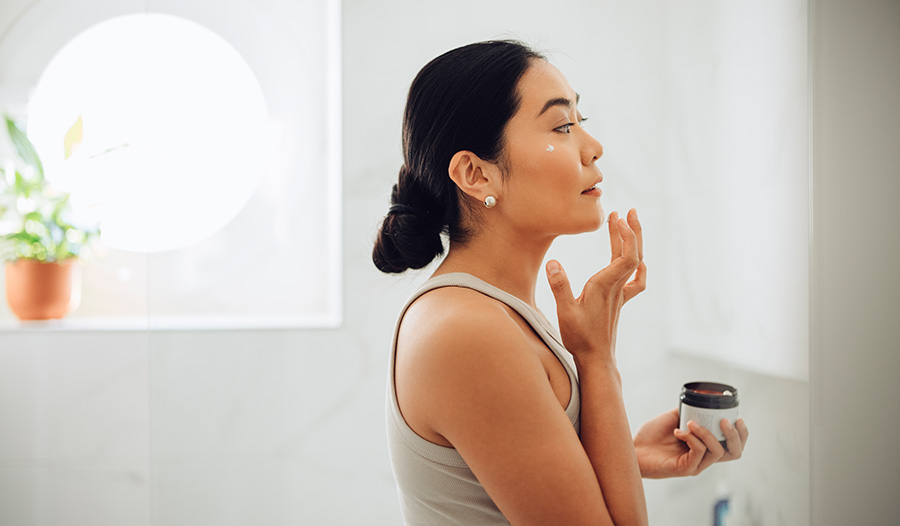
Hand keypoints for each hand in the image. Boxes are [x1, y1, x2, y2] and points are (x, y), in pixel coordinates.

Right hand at [545, 209, 646, 360]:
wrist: (596, 359)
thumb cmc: (580, 337)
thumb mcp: (564, 312)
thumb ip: (559, 286)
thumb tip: (553, 262)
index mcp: (605, 286)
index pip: (626, 257)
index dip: (627, 236)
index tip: (618, 218)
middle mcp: (616, 287)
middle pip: (634, 254)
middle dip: (632, 230)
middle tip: (626, 210)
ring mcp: (619, 294)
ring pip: (633, 263)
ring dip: (631, 241)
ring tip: (623, 222)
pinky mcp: (618, 301)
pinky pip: (635, 280)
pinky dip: (638, 266)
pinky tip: (636, 260)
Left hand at [633, 408, 749, 478]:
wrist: (632, 448)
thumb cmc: (651, 436)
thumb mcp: (673, 419)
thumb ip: (688, 411)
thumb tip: (700, 398)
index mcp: (704, 448)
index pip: (733, 447)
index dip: (741, 435)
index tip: (737, 418)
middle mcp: (703, 458)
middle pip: (734, 453)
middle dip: (735, 436)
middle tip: (724, 421)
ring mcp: (695, 465)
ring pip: (717, 451)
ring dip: (706, 432)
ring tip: (690, 423)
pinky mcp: (685, 469)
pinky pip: (698, 452)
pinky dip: (692, 437)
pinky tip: (679, 431)